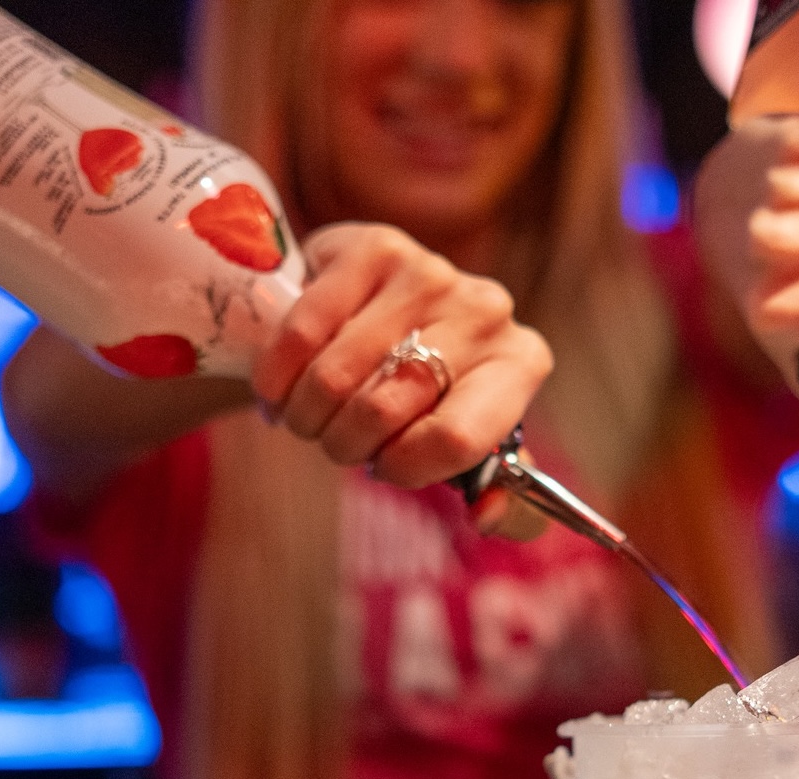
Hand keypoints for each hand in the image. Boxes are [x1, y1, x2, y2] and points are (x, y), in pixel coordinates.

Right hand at [250, 223, 552, 530]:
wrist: (373, 318)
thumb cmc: (423, 397)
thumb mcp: (466, 450)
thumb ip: (501, 502)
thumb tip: (486, 513)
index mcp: (520, 364)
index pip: (457, 439)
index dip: (402, 468)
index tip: (382, 467)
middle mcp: (487, 311)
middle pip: (387, 409)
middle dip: (345, 444)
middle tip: (334, 440)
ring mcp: (429, 272)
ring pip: (337, 376)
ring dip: (307, 414)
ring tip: (307, 414)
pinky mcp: (372, 246)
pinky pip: (303, 332)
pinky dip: (278, 376)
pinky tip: (281, 383)